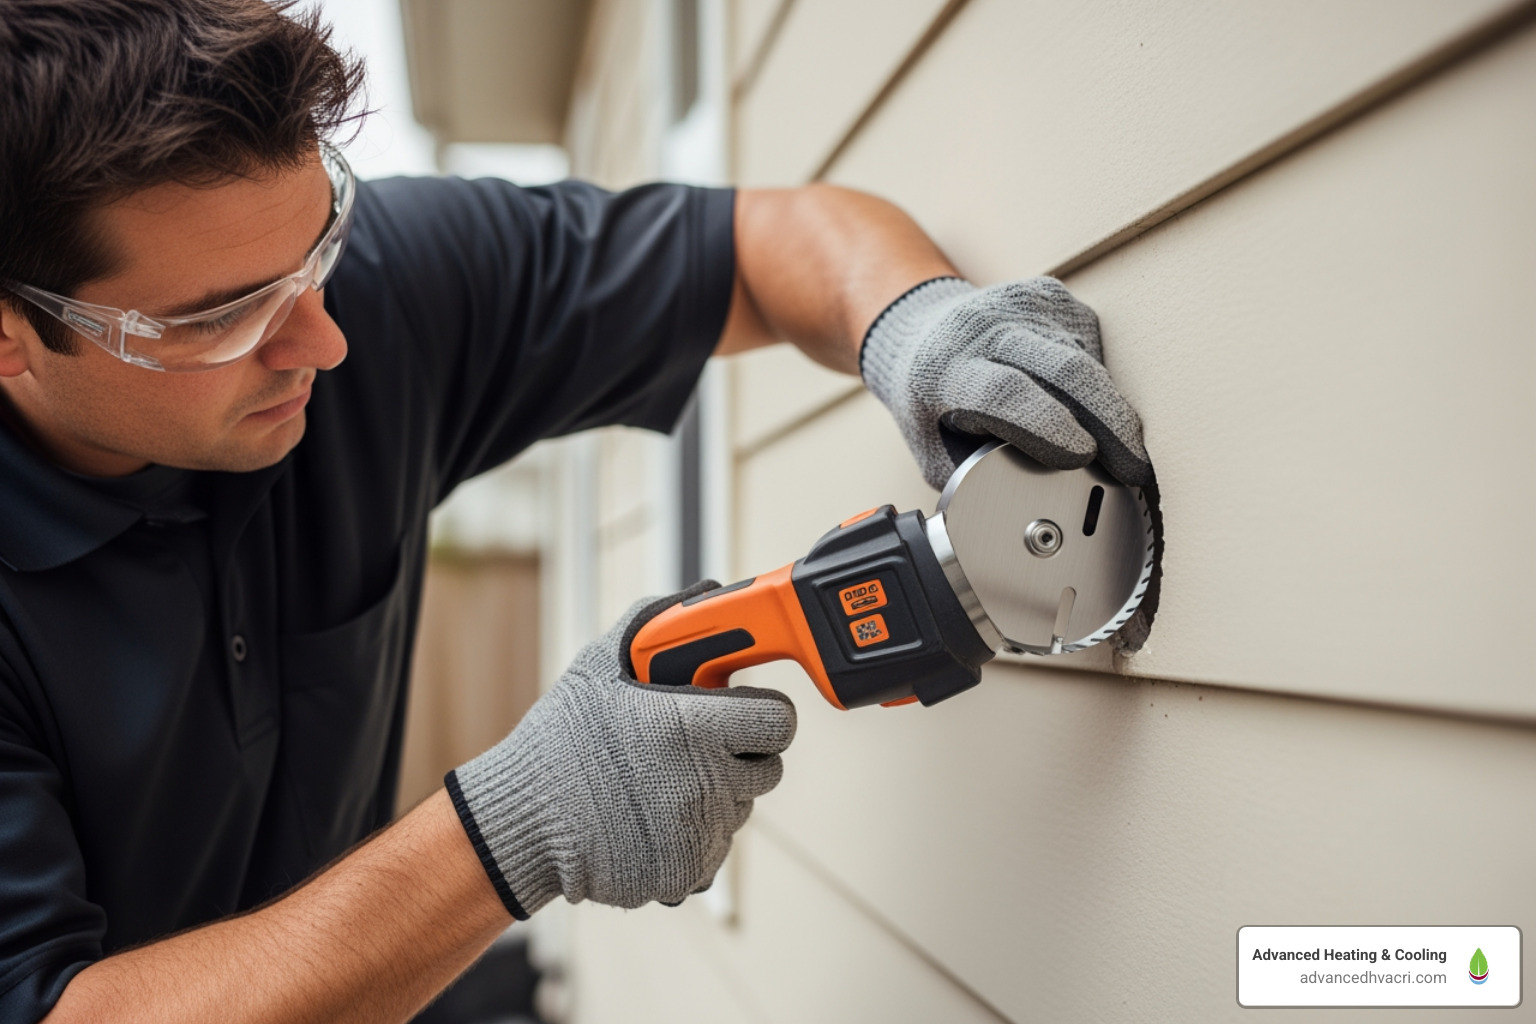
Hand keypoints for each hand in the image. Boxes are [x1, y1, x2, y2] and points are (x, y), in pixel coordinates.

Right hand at [445, 582, 796, 916]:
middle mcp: (709, 783)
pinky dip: (691, 839)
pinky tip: (649, 821)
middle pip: (768, 769)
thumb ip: (656, 623)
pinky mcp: (689, 874)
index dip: (765, 715)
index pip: (779, 721)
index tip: (745, 713)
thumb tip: (704, 593)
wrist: (519, 824)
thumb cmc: (558, 742)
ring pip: (740, 811)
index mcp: (696, 727)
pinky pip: (713, 850)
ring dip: (714, 797)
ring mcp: (701, 834)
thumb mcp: (599, 666)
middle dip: (742, 756)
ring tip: (657, 785)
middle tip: (696, 749)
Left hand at [860, 277, 1152, 488]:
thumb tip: (1026, 510)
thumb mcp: (931, 449)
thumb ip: (973, 480)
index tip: (1084, 458)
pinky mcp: (1051, 296)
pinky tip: (1081, 400)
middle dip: (1111, 423)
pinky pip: (1088, 345)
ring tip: (1117, 448)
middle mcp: (986, 328)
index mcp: (945, 369)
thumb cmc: (928, 398)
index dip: (1049, 426)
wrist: (921, 326)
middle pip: (1065, 370)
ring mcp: (1021, 305)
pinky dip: (1094, 382)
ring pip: (1085, 361)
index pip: (1006, 393)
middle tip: (1136, 469)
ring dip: (1108, 410)